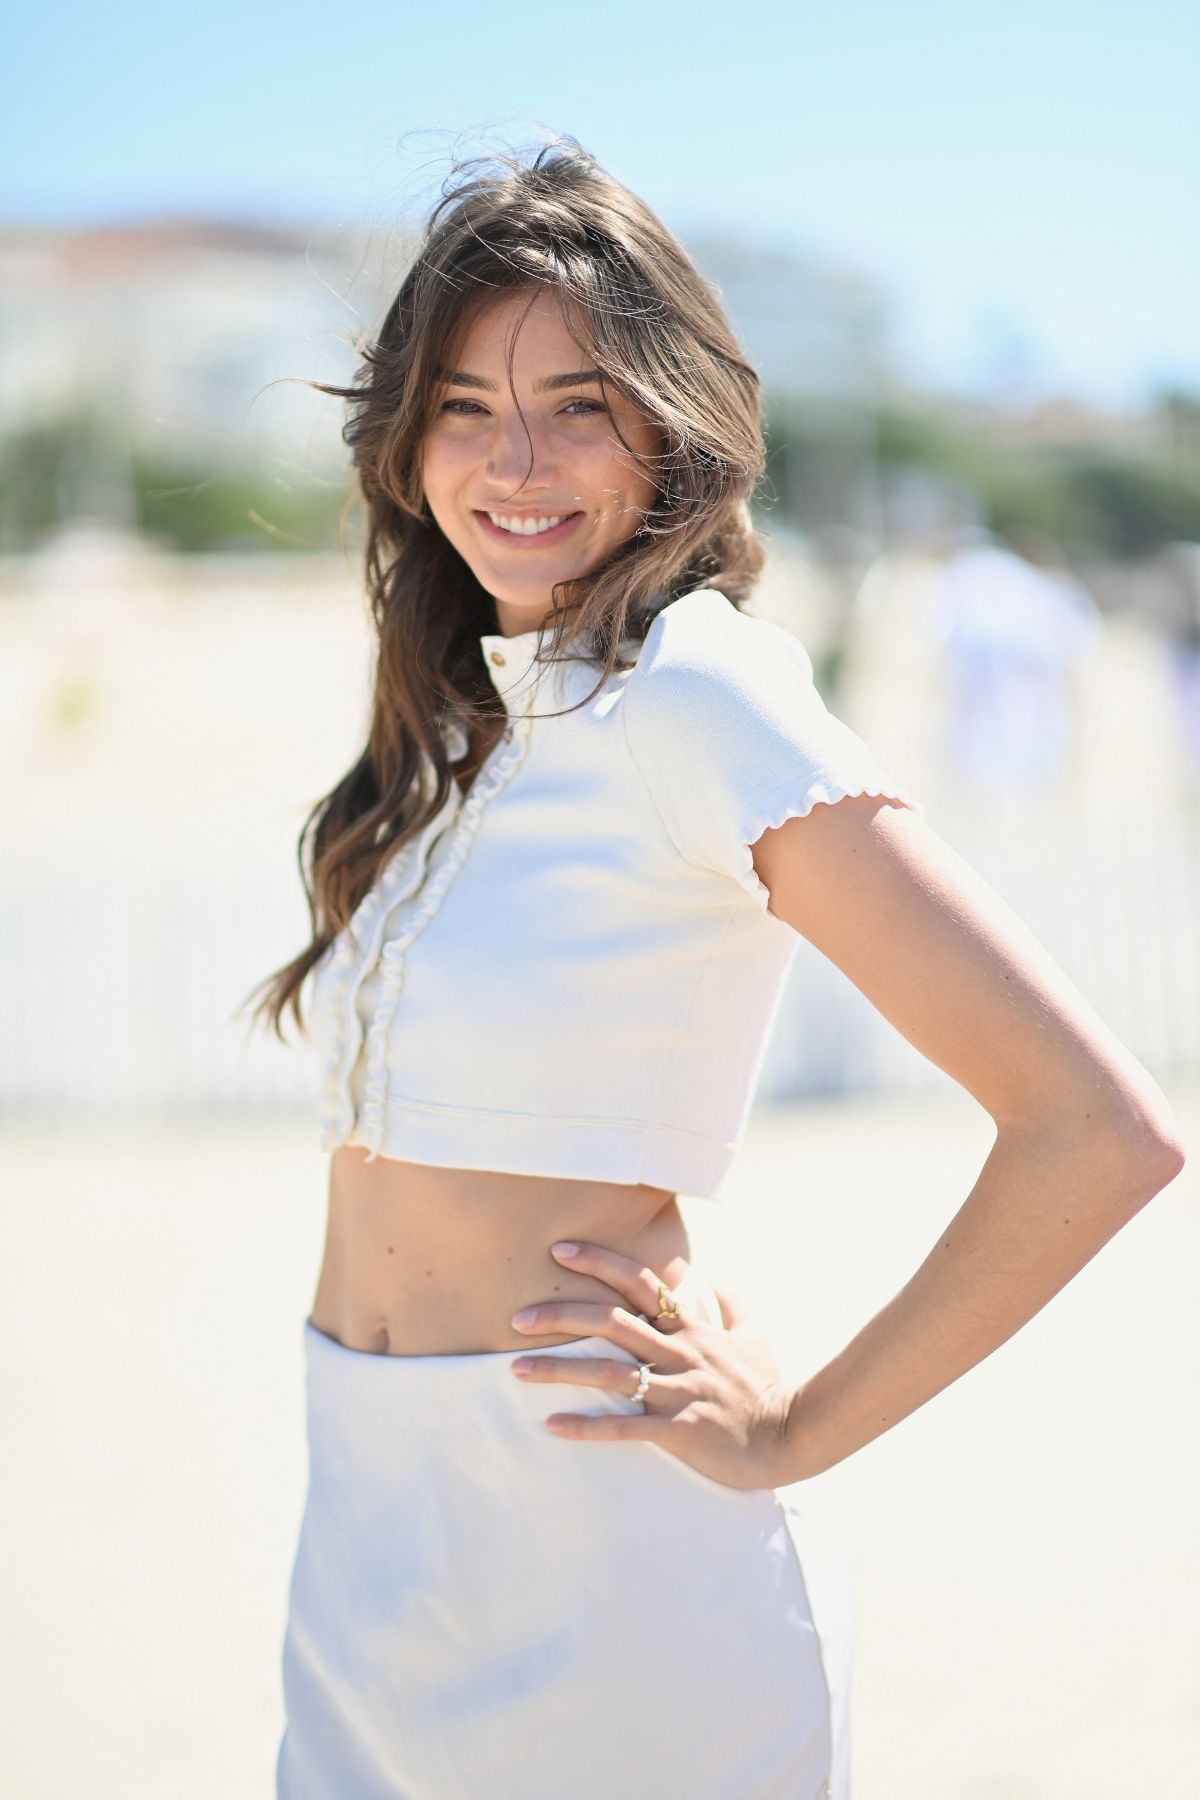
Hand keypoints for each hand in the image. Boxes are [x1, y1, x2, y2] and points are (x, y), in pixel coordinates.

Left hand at [509, 1240, 796, 1491]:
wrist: (791, 1434)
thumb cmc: (768, 1386)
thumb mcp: (753, 1337)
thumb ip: (730, 1307)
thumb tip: (718, 1282)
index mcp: (690, 1328)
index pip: (638, 1282)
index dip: (598, 1262)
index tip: (559, 1250)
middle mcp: (678, 1352)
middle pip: (611, 1321)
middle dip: (560, 1316)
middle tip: (516, 1317)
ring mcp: (676, 1389)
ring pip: (609, 1373)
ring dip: (559, 1370)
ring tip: (516, 1370)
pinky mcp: (677, 1428)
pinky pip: (624, 1426)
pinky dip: (587, 1426)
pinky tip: (552, 1425)